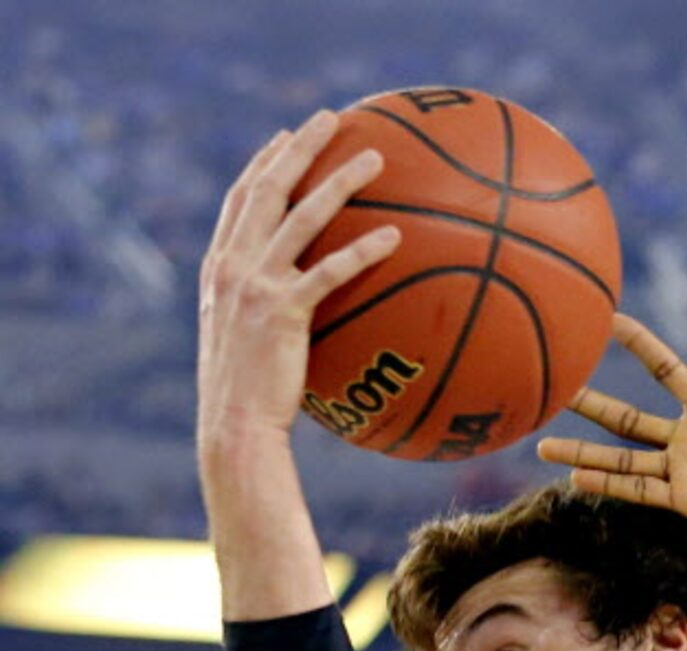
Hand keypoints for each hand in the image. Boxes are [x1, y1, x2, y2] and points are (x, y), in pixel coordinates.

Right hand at [196, 111, 398, 452]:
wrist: (234, 426)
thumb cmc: (250, 395)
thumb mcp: (247, 341)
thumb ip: (266, 310)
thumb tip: (300, 306)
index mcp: (220, 266)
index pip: (241, 199)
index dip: (264, 162)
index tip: (286, 136)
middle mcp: (232, 265)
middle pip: (268, 187)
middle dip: (300, 147)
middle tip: (332, 118)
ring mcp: (254, 285)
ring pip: (302, 217)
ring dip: (339, 181)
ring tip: (375, 158)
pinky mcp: (282, 312)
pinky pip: (329, 271)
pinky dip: (362, 250)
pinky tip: (395, 236)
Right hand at [536, 296, 686, 549]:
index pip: (664, 369)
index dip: (638, 345)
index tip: (606, 318)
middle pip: (627, 418)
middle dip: (589, 402)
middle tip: (550, 385)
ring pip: (622, 459)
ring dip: (582, 453)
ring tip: (540, 445)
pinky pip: (641, 492)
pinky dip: (609, 485)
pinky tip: (577, 478)